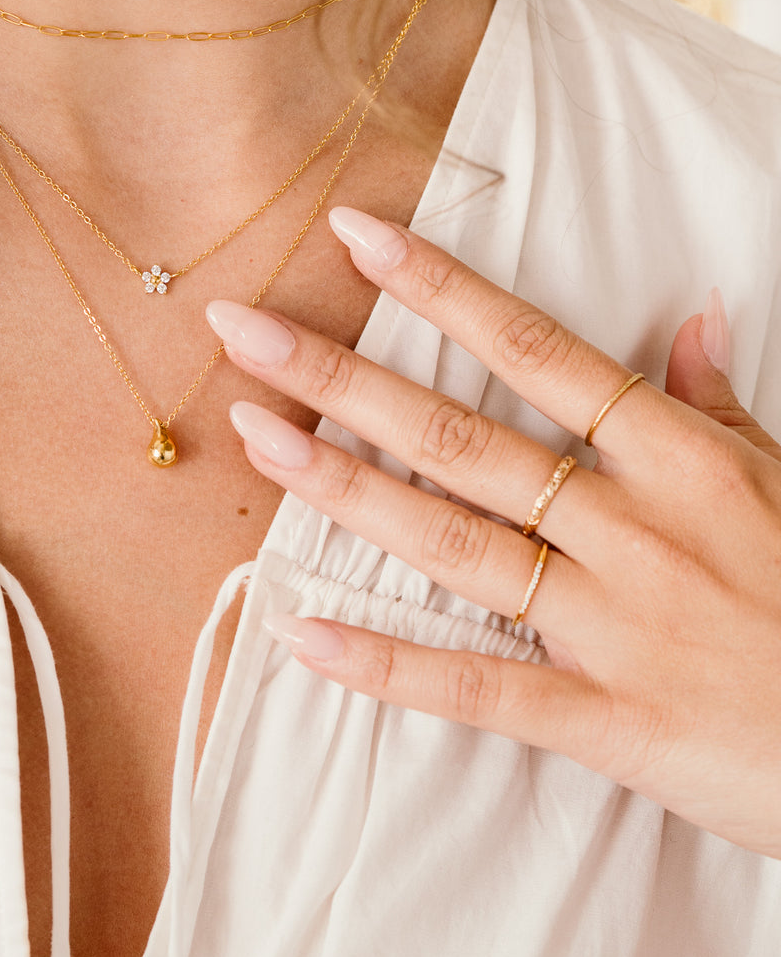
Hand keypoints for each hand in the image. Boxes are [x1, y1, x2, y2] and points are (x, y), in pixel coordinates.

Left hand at [206, 207, 780, 858]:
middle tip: (239, 330)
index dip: (439, 290)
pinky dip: (387, 664)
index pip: (535, 350)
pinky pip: (479, 688)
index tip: (354, 237)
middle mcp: (634, 526)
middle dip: (343, 379)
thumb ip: (717, 405)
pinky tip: (300, 634)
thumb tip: (690, 318)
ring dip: (344, 489)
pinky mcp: (608, 719)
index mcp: (676, 459)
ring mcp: (615, 624)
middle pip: (463, 436)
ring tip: (254, 437)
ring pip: (455, 543)